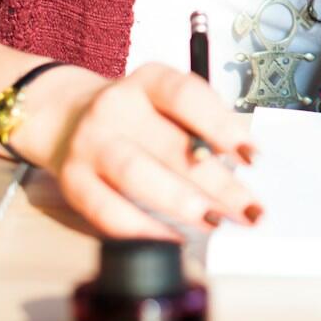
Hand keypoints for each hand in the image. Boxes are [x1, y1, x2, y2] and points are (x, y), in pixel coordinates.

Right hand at [11, 63, 262, 240]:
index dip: (221, 125)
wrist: (67, 117)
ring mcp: (90, 143)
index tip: (252, 156)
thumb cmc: (137, 116)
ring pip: (136, 174)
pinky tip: (174, 239)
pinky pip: (107, 210)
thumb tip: (243, 168)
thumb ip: (200, 128)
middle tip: (250, 209)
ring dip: (181, 202)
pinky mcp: (72, 180)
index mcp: (149, 81)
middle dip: (217, 182)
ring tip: (214, 221)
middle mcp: (116, 107)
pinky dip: (143, 229)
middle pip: (170, 145)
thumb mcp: (167, 105)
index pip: (186, 96)